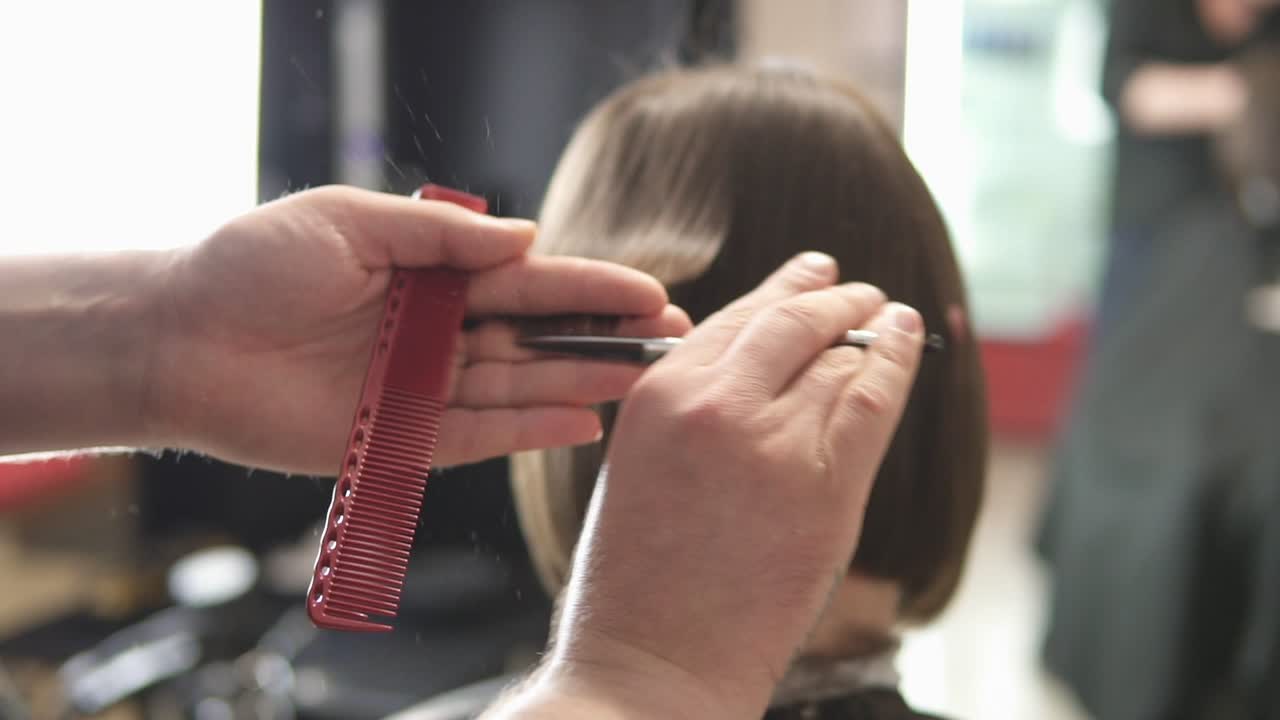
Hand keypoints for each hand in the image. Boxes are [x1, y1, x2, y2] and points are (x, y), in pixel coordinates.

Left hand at [149, 186, 690, 473]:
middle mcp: (434, 332)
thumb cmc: (252, 265)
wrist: (180, 338)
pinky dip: (528, 431)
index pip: (527, 282)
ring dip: (581, 387)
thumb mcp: (349, 221)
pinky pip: (476, 436)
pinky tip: (581, 423)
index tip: (651, 293)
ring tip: (645, 384)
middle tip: (672, 343)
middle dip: (603, 340)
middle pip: (536, 339)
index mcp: (428, 275)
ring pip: (517, 389)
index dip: (590, 287)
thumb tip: (527, 238)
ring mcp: (420, 387)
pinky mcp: (397, 438)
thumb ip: (442, 234)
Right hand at [528, 253, 924, 717]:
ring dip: (868, 327)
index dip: (781, 287)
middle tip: (855, 284)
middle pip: (791, 322)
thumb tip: (760, 365)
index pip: (735, 318)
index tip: (808, 271)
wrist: (655, 662)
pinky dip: (896, 360)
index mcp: (659, 395)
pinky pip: (874, 400)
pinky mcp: (828, 488)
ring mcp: (776, 442)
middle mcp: (717, 404)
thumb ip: (691, 407)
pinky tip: (906, 336)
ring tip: (887, 313)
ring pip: (838, 356)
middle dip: (830, 295)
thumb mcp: (639, 464)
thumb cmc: (637, 576)